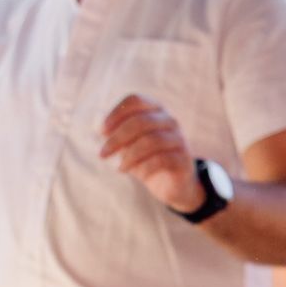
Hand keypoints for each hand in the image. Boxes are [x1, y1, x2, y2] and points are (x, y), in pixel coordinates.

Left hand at [100, 93, 202, 211]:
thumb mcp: (128, 144)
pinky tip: (139, 176)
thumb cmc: (146, 159)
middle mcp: (170, 120)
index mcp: (155, 110)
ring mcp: (179, 139)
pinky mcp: (184, 159)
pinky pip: (161, 160)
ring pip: (150, 141)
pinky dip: (145, 168)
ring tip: (120, 168)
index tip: (102, 132)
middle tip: (103, 154)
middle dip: (117, 139)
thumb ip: (116, 134)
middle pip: (140, 122)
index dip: (116, 114)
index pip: (135, 101)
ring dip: (129, 156)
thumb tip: (102, 131)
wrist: (172, 185)